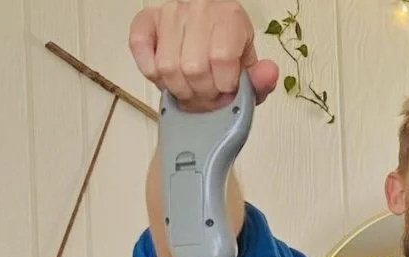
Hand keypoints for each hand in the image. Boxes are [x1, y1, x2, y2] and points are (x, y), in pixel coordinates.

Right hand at [129, 0, 279, 111]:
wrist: (208, 19)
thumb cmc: (228, 44)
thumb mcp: (249, 62)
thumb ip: (260, 78)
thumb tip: (269, 74)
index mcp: (228, 17)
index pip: (222, 61)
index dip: (224, 87)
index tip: (226, 91)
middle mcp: (197, 9)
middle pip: (193, 69)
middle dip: (202, 94)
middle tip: (208, 95)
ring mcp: (169, 13)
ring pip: (167, 67)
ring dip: (179, 89)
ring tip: (190, 88)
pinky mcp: (147, 20)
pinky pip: (139, 48)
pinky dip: (150, 71)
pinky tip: (166, 77)